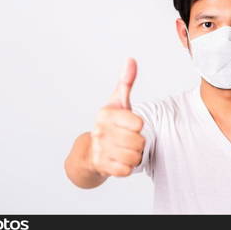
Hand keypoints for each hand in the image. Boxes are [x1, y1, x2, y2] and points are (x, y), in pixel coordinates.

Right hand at [89, 58, 144, 176]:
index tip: (131, 124)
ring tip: (125, 149)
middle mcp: (100, 131)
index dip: (139, 125)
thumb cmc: (110, 124)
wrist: (91, 151)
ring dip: (134, 155)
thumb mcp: (118, 102)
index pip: (138, 123)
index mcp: (105, 114)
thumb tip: (131, 60)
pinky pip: (126, 170)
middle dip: (139, 142)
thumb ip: (126, 82)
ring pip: (134, 157)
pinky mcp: (102, 166)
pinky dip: (127, 167)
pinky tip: (120, 160)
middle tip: (129, 139)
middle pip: (139, 141)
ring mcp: (100, 149)